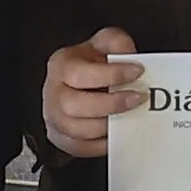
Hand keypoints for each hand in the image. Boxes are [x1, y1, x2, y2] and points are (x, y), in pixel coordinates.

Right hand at [42, 29, 142, 159]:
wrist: (80, 81)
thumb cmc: (93, 62)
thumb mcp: (105, 42)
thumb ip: (117, 44)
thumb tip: (131, 59)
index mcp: (61, 65)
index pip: (79, 73)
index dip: (111, 74)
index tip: (138, 71)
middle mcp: (52, 92)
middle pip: (73, 106)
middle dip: (110, 104)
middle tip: (137, 98)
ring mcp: (53, 117)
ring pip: (76, 131)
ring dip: (108, 126)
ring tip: (130, 116)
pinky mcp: (60, 138)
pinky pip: (79, 148)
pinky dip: (101, 145)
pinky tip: (118, 133)